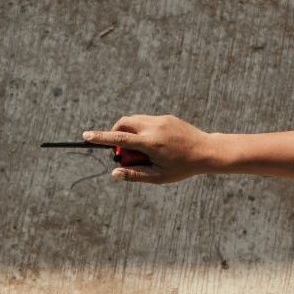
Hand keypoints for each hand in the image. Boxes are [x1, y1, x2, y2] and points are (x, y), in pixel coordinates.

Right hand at [81, 114, 225, 184]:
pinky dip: (142, 130)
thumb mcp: (159, 177)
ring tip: (143, 150)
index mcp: (150, 144)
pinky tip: (157, 144)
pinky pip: (147, 120)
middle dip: (116, 134)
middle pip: (123, 124)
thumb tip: (114, 174)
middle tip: (124, 152)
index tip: (86, 136)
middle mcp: (153, 128)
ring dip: (129, 132)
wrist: (207, 151)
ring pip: (134, 120)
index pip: (119, 139)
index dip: (100, 138)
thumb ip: (135, 174)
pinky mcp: (166, 117)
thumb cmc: (183, 168)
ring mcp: (160, 120)